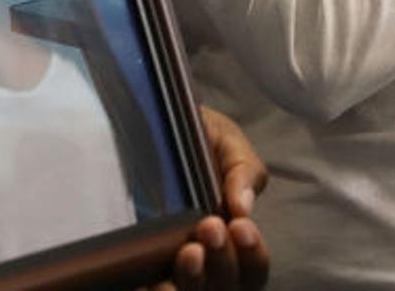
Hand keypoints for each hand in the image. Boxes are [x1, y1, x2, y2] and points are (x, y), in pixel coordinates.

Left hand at [151, 106, 269, 290]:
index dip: (252, 255)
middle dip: (223, 262)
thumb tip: (242, 208)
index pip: (253, 267)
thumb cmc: (196, 137)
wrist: (149, 121)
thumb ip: (243, 170)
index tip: (240, 226)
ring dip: (194, 280)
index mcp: (234, 238)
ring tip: (188, 252)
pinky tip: (150, 277)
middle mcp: (208, 262)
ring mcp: (173, 269)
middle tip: (210, 228)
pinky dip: (152, 288)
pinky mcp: (141, 268)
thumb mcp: (226, 142)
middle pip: (226, 287)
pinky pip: (149, 289)